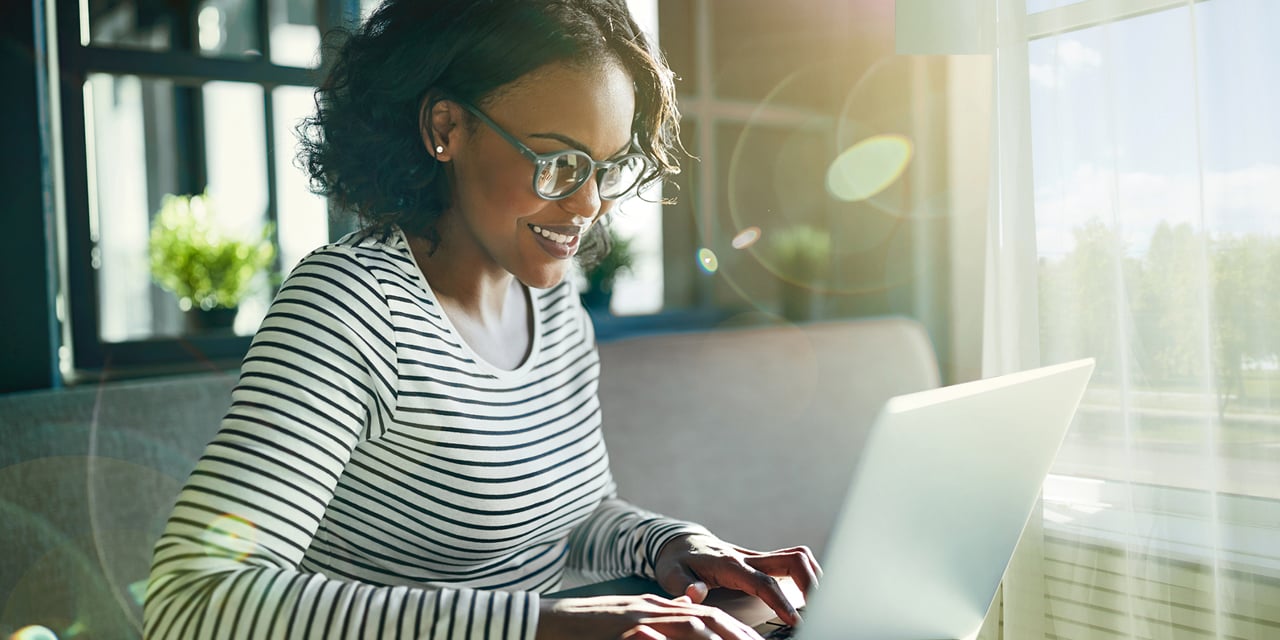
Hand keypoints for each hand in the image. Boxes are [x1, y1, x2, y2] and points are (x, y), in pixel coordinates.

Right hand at [536, 594, 764, 639]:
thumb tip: (685, 612)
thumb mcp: (629, 621)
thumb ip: (658, 617)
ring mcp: (638, 616)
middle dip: (738, 633)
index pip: (705, 615)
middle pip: (707, 616)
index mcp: (656, 608)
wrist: (543, 621)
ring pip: (691, 623)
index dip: (734, 629)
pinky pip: (661, 634)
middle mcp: (652, 608)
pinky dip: (685, 639)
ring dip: (721, 636)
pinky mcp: (623, 627)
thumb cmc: (584, 630)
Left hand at [653, 534, 822, 626]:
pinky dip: (806, 574)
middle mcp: (748, 557)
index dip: (781, 602)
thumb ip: (684, 584)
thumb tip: (695, 593)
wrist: (679, 543)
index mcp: (729, 565)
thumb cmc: (677, 562)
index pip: (763, 582)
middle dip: (811, 583)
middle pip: (792, 560)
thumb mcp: (671, 575)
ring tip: (819, 603)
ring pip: (797, 556)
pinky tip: (809, 594)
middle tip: (819, 610)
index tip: (795, 621)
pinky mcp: (762, 560)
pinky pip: (792, 560)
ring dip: (813, 576)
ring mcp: (757, 557)